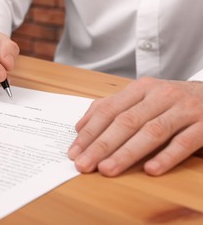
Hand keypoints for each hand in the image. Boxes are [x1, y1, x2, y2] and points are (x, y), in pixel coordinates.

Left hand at [68, 77, 202, 176]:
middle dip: (101, 145)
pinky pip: (185, 141)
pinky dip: (167, 156)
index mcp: (141, 89)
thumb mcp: (141, 97)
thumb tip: (79, 127)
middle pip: (126, 122)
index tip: (74, 151)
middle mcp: (161, 96)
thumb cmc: (171, 101)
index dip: (89, 132)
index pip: (108, 111)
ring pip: (152, 131)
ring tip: (107, 169)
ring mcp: (184, 109)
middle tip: (83, 165)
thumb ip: (110, 108)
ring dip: (127, 152)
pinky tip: (150, 169)